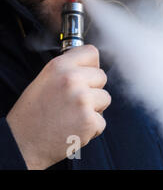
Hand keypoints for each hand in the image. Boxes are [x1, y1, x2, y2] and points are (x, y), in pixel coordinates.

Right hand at [6, 45, 110, 169]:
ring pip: (105, 98)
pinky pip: (102, 121)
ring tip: (72, 116)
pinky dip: (91, 128)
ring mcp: (83, 99)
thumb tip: (91, 65)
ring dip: (94, 109)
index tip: (86, 74)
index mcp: (59, 66)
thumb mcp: (45, 81)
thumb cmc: (32, 114)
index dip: (91, 65)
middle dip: (93, 89)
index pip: (91, 52)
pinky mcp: (89, 119)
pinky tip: (73, 128)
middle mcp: (72, 79)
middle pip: (102, 76)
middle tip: (73, 102)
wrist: (21, 144)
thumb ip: (68, 70)